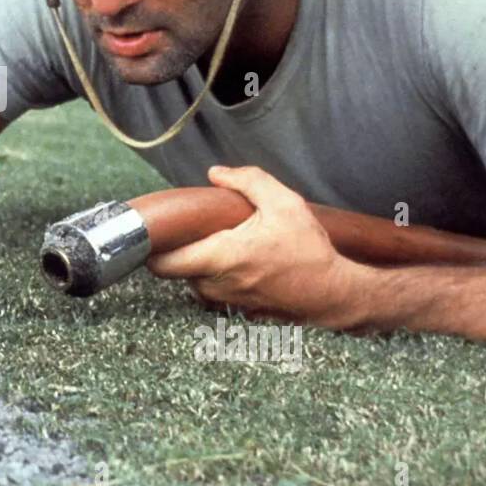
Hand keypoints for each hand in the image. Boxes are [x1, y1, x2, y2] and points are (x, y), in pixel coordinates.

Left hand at [146, 165, 356, 322]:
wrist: (334, 293)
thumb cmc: (310, 250)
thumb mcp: (284, 203)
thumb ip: (248, 180)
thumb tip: (216, 173)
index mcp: (221, 257)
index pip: (162, 263)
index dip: (151, 248)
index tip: (158, 231)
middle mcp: (217, 285)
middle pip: (176, 270)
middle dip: (179, 250)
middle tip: (194, 231)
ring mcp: (227, 303)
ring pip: (195, 282)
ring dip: (200, 264)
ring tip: (224, 244)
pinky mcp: (239, 312)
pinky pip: (216, 292)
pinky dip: (219, 278)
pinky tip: (241, 263)